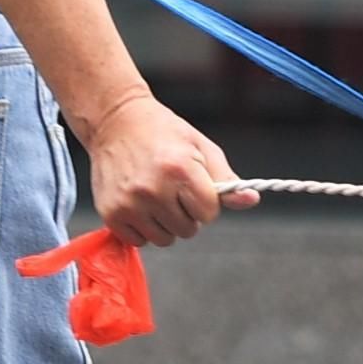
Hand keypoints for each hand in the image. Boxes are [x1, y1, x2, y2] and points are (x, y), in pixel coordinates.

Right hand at [80, 91, 235, 249]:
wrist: (116, 122)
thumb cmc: (164, 133)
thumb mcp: (201, 148)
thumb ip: (225, 179)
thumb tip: (251, 200)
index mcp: (180, 170)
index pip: (209, 214)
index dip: (206, 203)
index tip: (195, 189)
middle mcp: (154, 189)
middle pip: (188, 229)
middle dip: (186, 214)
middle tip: (173, 191)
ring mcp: (130, 203)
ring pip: (164, 239)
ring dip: (165, 224)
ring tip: (156, 197)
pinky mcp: (111, 213)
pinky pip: (138, 242)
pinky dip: (142, 228)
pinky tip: (139, 204)